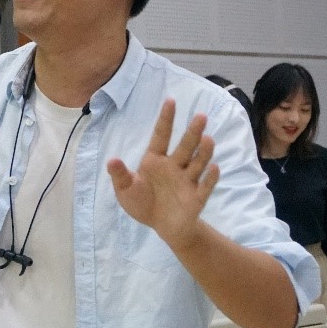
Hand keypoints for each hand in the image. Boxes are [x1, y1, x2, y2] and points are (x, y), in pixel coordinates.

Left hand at [106, 99, 219, 248]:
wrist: (162, 227)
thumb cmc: (143, 203)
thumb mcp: (125, 190)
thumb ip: (121, 176)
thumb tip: (111, 160)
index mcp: (155, 160)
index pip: (161, 136)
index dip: (166, 119)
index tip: (171, 100)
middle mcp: (174, 166)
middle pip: (184, 146)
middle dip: (192, 132)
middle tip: (201, 116)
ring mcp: (187, 180)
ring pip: (197, 163)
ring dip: (203, 152)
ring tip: (208, 139)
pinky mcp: (196, 197)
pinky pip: (205, 186)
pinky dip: (210, 178)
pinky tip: (214, 167)